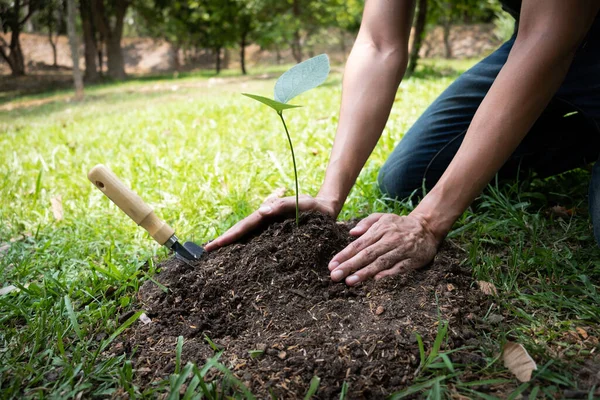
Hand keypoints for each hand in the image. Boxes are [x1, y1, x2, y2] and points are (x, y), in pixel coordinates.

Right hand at [204, 194, 339, 251]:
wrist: (326, 210)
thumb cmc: (313, 206)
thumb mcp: (300, 202)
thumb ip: (282, 205)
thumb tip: (262, 210)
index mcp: (266, 215)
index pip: (243, 227)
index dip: (228, 236)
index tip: (213, 245)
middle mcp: (265, 224)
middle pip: (241, 234)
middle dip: (224, 243)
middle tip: (206, 253)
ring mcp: (270, 232)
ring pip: (248, 241)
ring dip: (233, 249)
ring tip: (218, 260)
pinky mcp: (278, 240)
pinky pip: (260, 246)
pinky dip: (248, 253)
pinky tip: (241, 262)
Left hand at [328, 212, 439, 285]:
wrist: (427, 228)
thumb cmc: (399, 224)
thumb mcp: (383, 217)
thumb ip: (367, 223)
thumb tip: (352, 232)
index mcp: (380, 230)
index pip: (358, 244)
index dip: (344, 255)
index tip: (331, 265)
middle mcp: (389, 239)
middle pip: (367, 254)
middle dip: (349, 266)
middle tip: (335, 276)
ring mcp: (401, 250)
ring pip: (380, 262)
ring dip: (364, 273)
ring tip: (350, 282)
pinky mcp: (412, 259)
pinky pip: (399, 268)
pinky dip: (388, 273)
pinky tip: (375, 279)